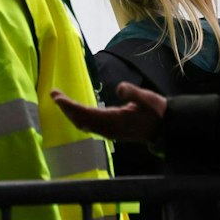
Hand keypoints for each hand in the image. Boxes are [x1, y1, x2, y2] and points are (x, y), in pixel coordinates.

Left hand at [50, 82, 166, 143]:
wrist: (165, 128)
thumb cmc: (157, 112)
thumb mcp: (149, 99)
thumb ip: (134, 93)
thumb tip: (120, 87)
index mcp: (116, 120)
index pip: (86, 113)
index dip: (70, 106)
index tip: (57, 97)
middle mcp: (109, 129)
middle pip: (80, 119)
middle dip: (66, 108)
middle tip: (54, 94)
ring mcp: (109, 132)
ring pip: (83, 124)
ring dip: (70, 113)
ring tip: (60, 100)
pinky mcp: (110, 132)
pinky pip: (89, 126)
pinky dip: (78, 117)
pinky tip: (74, 111)